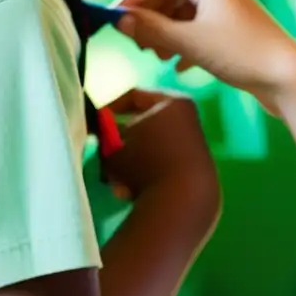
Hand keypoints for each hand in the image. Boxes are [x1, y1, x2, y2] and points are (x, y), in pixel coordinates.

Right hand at [103, 89, 219, 214]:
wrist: (184, 200)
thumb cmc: (145, 165)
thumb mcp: (114, 149)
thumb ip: (105, 138)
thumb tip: (103, 136)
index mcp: (171, 102)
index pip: (135, 95)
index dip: (111, 107)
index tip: (97, 121)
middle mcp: (187, 118)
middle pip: (146, 122)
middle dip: (122, 140)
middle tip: (105, 152)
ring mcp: (195, 144)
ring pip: (154, 148)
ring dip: (132, 162)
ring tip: (116, 180)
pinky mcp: (198, 169)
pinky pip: (165, 165)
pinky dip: (148, 175)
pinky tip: (133, 192)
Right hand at [114, 0, 295, 108]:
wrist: (288, 77)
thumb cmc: (241, 53)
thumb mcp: (189, 42)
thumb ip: (151, 30)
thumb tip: (119, 21)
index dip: (131, 0)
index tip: (112, 21)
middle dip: (148, 19)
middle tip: (133, 44)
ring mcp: (225, 5)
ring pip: (181, 13)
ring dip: (164, 33)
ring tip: (155, 56)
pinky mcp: (232, 26)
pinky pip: (196, 27)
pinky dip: (182, 42)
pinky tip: (177, 65)